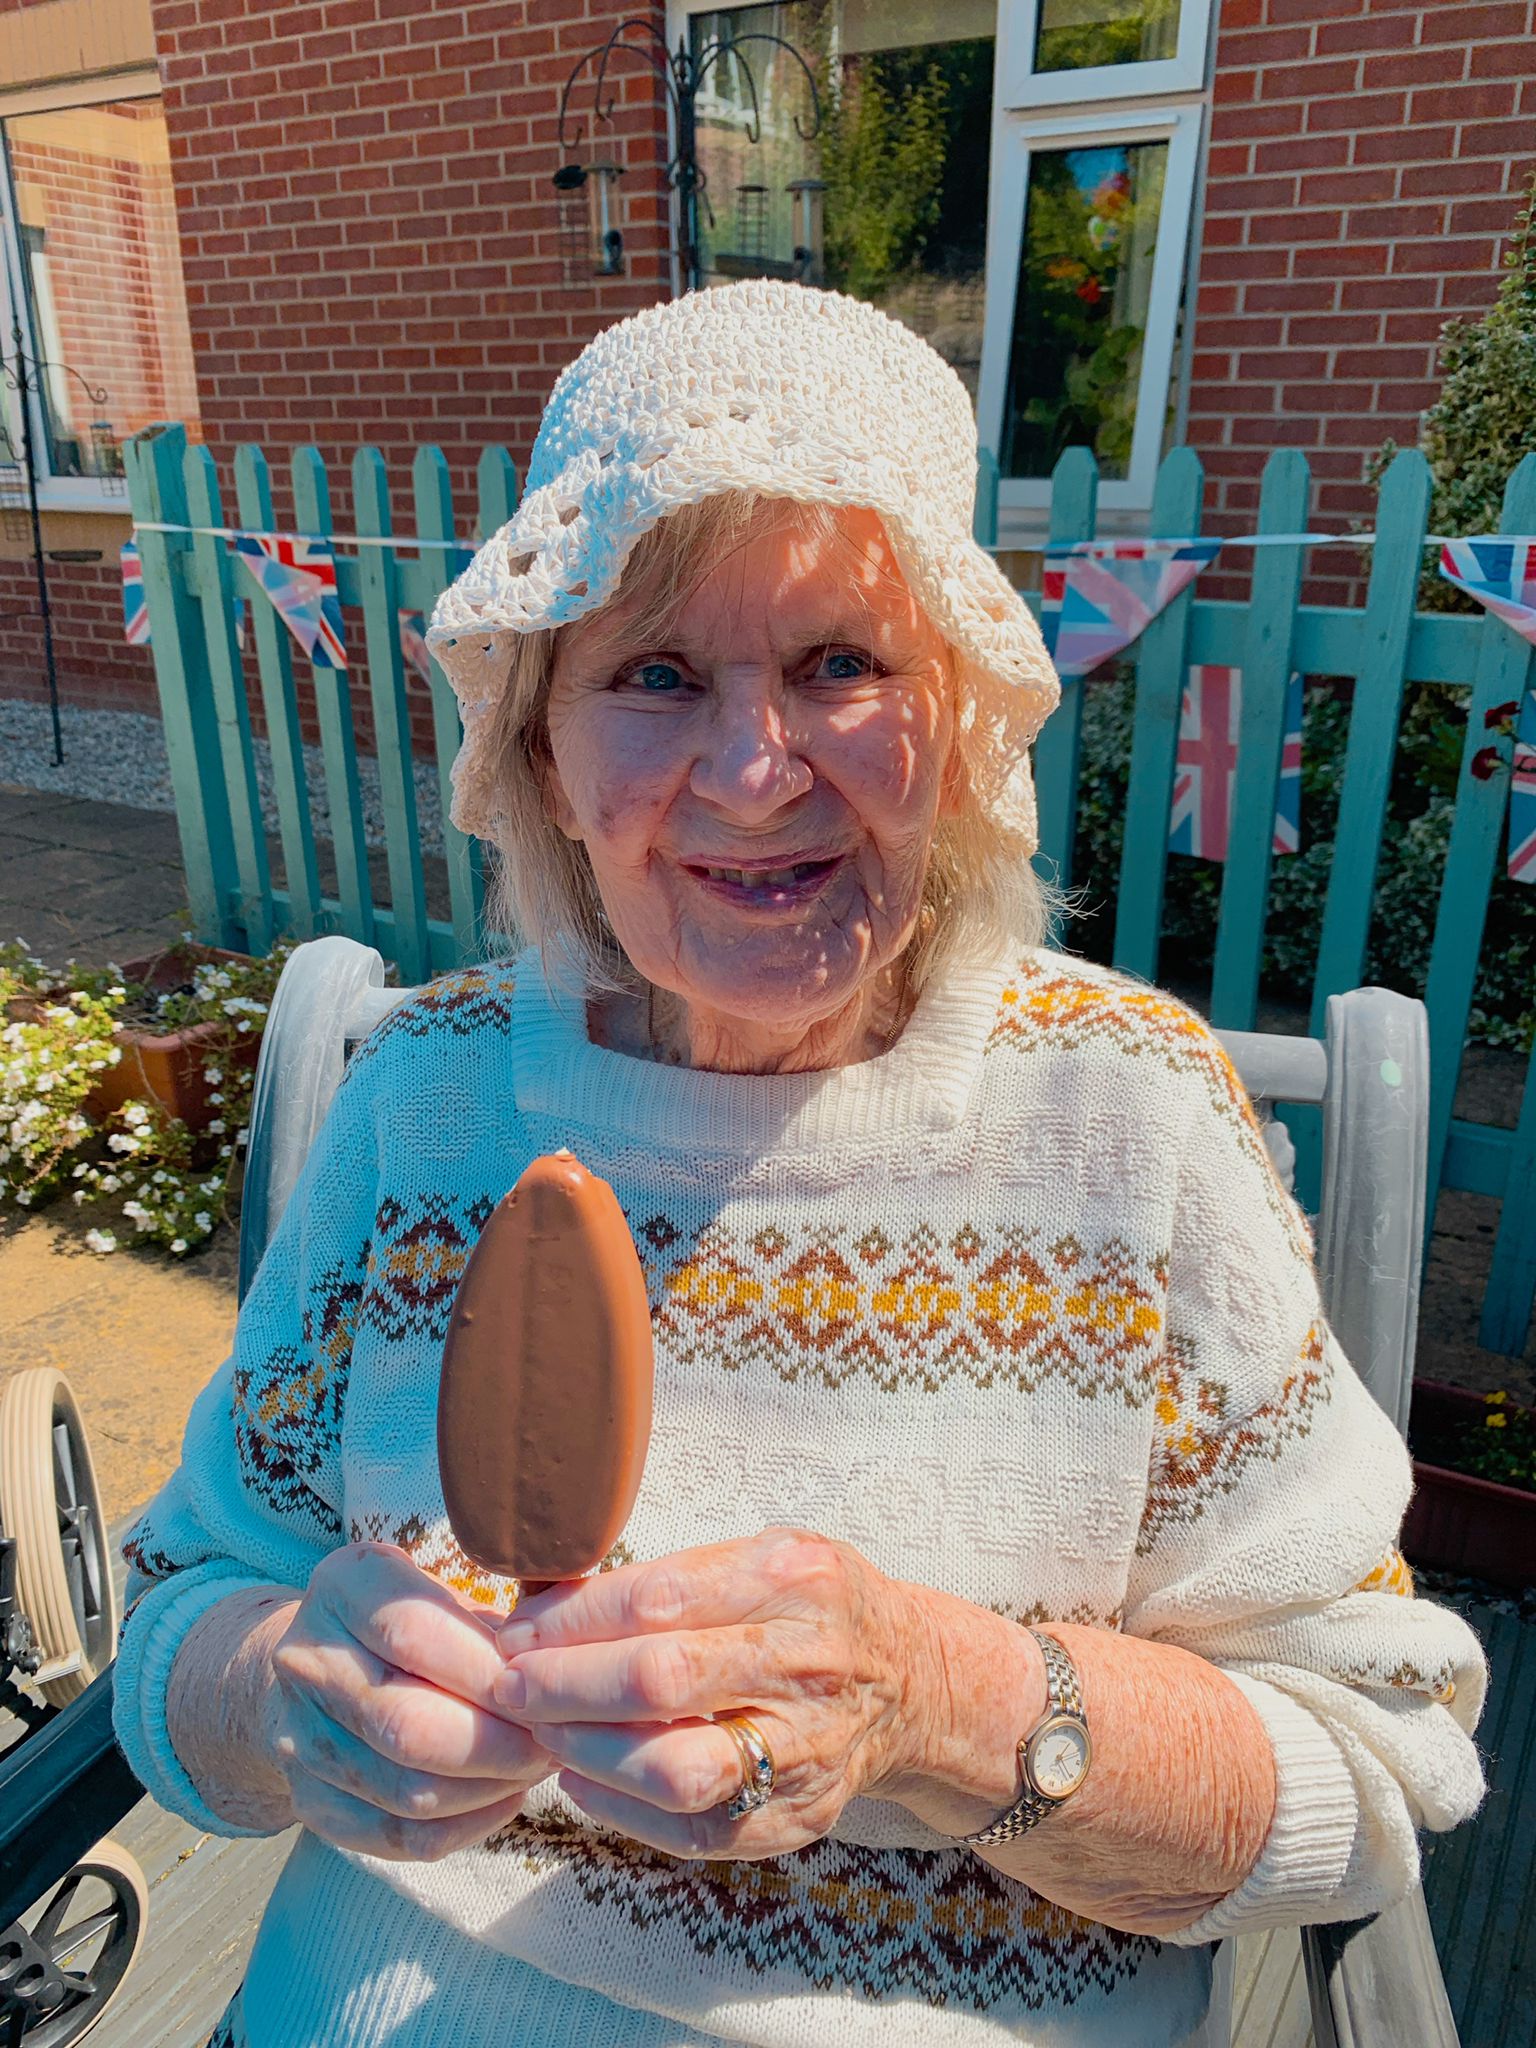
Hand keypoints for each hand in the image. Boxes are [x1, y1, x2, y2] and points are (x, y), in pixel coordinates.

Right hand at [266, 1542, 553, 1860]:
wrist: (314, 1661)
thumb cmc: (407, 1617)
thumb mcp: (440, 1585)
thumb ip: (494, 1617)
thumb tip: (568, 1659)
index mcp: (341, 1588)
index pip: (414, 1634)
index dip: (488, 1671)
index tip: (547, 1687)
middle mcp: (307, 1663)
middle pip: (408, 1724)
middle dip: (500, 1741)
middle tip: (557, 1739)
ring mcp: (300, 1740)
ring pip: (407, 1790)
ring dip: (490, 1787)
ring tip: (539, 1766)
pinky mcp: (310, 1802)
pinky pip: (398, 1836)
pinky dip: (465, 1826)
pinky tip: (505, 1797)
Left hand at [489, 1527, 935, 1860]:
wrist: (911, 1681)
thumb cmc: (811, 1607)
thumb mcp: (762, 1555)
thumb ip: (672, 1577)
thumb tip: (546, 1601)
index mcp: (793, 1578)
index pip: (658, 1600)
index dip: (572, 1620)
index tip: (514, 1631)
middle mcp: (807, 1662)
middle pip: (662, 1681)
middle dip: (565, 1687)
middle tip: (507, 1687)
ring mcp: (808, 1748)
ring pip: (677, 1769)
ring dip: (589, 1755)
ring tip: (543, 1736)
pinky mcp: (798, 1816)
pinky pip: (696, 1831)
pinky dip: (624, 1812)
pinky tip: (585, 1782)